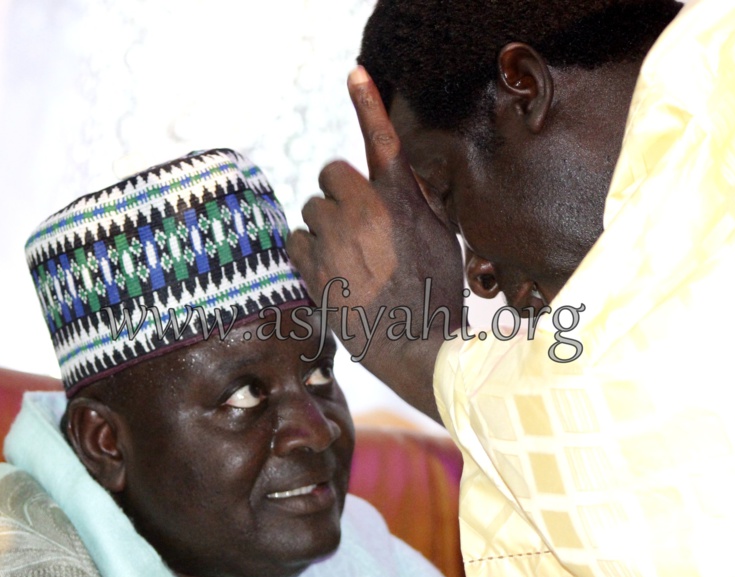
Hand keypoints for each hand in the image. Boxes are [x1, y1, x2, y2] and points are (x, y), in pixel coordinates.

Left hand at [287, 67, 464, 420]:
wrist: (415, 344)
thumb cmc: (434, 291)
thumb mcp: (439, 235)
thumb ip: (412, 198)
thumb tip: (390, 179)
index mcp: (402, 198)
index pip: (381, 138)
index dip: (367, 101)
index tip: (353, 73)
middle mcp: (365, 210)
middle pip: (330, 173)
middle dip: (339, 192)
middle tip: (357, 223)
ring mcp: (334, 238)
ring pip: (312, 209)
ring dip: (324, 226)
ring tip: (350, 259)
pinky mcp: (311, 266)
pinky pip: (295, 240)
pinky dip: (308, 252)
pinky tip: (331, 273)